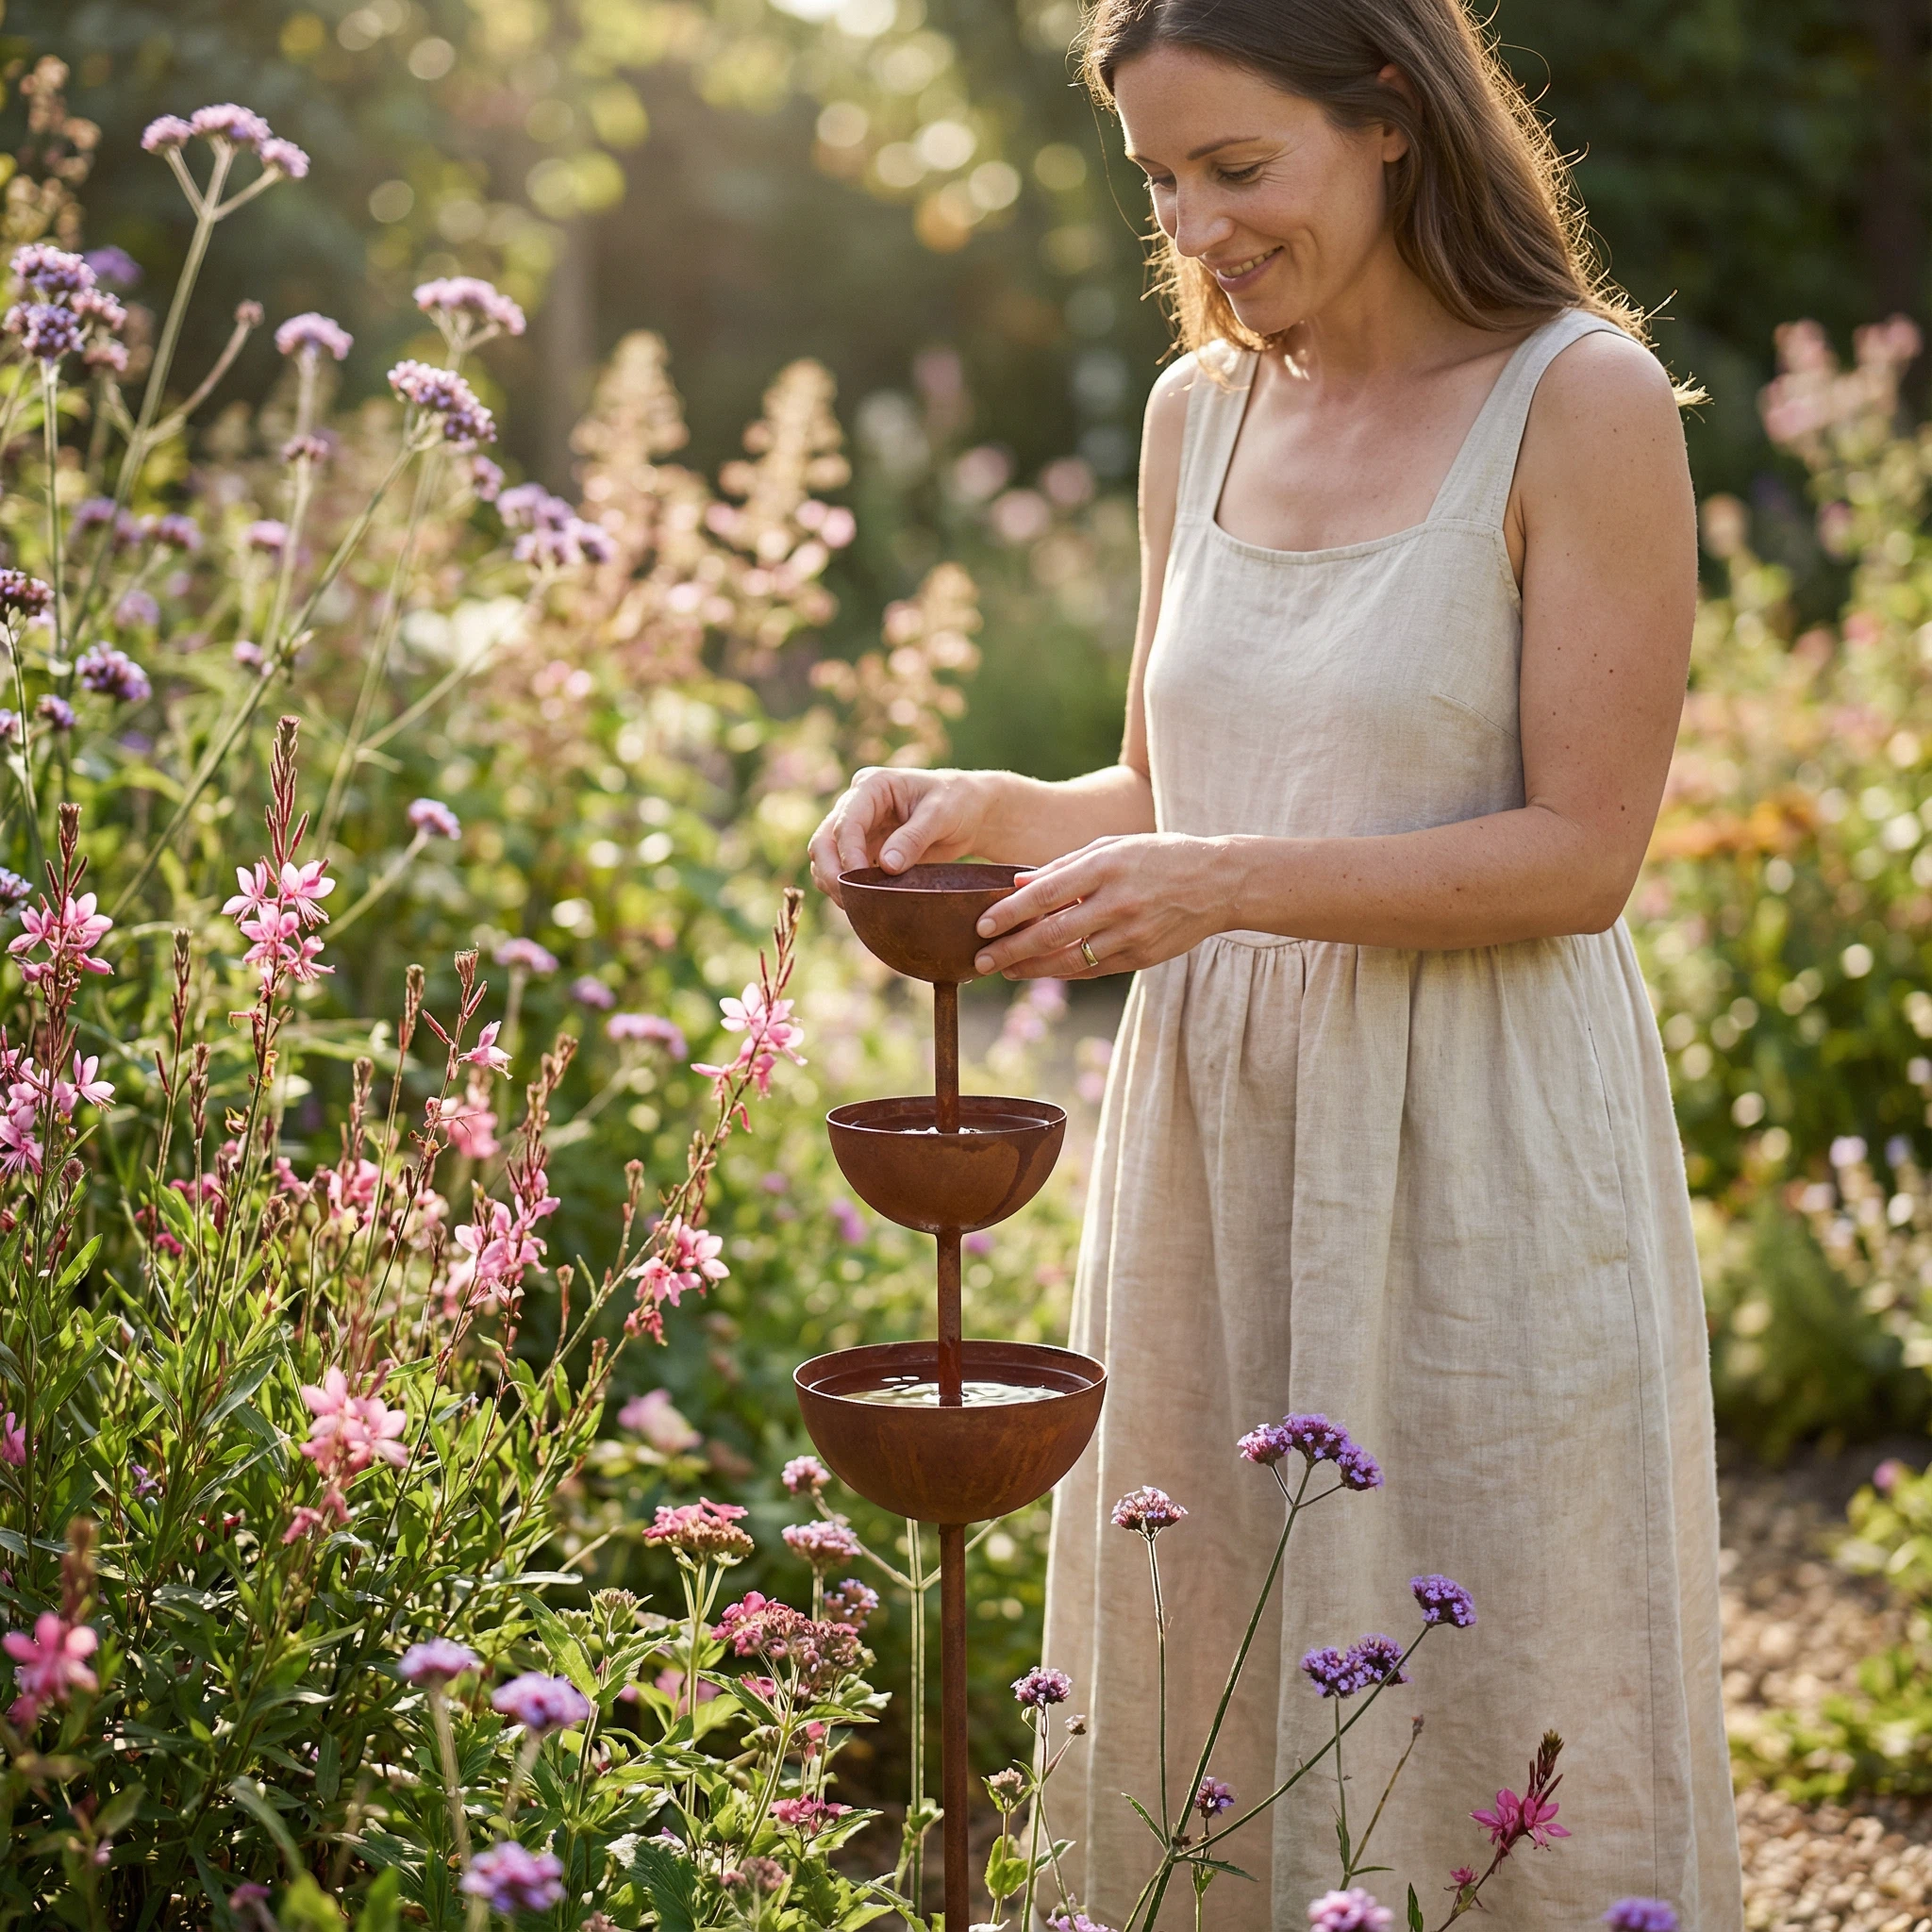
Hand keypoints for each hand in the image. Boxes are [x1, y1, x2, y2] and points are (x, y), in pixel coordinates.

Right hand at [806, 767, 991, 906]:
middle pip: (823, 841)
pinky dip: (845, 889)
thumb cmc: (958, 803)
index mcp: (872, 786)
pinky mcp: (864, 848)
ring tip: (856, 907)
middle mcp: (856, 804)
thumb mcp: (941, 815)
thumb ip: (914, 838)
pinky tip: (862, 904)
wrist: (969, 813)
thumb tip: (887, 866)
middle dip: (831, 872)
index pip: (846, 822)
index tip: (862, 881)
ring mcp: (857, 827)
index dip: (850, 854)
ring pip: (825, 858)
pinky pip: (842, 871)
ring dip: (833, 883)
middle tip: (848, 901)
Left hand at [970, 834, 1230, 978]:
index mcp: (1105, 866)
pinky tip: (1042, 969)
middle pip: (1052, 932)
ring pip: (1070, 958)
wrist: (1218, 882)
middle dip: (1011, 949)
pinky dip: (1065, 969)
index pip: (1046, 893)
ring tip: (1005, 969)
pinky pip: (1094, 968)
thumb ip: (1064, 865)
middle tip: (981, 960)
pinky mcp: (1142, 956)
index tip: (981, 925)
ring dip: (1032, 968)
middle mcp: (1117, 901)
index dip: (1010, 912)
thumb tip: (1018, 882)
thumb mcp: (1112, 847)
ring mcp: (1131, 932)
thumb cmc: (1158, 857)